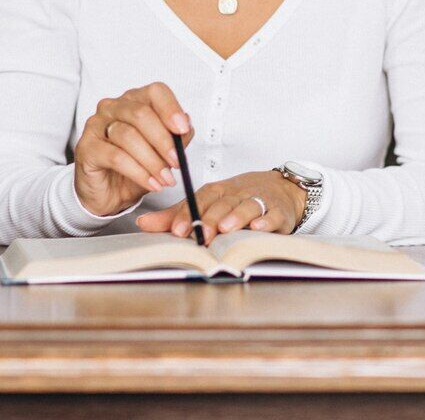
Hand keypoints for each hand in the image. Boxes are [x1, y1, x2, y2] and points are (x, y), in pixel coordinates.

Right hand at [74, 82, 192, 217]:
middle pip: (141, 114)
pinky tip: (151, 183)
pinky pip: (116, 157)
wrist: (107, 194)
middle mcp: (113, 108)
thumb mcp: (162, 154)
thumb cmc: (133, 168)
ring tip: (165, 178)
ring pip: (128, 136)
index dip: (171, 108)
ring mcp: (96, 125)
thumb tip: (187, 125)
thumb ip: (176, 139)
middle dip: (163, 140)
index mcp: (134, 101)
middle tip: (177, 162)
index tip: (183, 129)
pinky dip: (138, 172)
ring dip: (152, 161)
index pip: (155, 92)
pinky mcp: (86, 147)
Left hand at [134, 169, 306, 243]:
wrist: (280, 189)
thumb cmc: (238, 198)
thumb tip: (143, 223)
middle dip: (210, 219)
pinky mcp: (278, 211)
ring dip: (236, 216)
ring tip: (226, 228)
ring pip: (246, 206)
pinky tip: (259, 227)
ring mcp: (259, 201)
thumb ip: (175, 215)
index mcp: (216, 192)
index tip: (176, 230)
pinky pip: (273, 214)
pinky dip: (266, 220)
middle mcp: (236, 194)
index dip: (187, 214)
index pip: (199, 199)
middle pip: (221, 204)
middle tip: (200, 234)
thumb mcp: (207, 203)